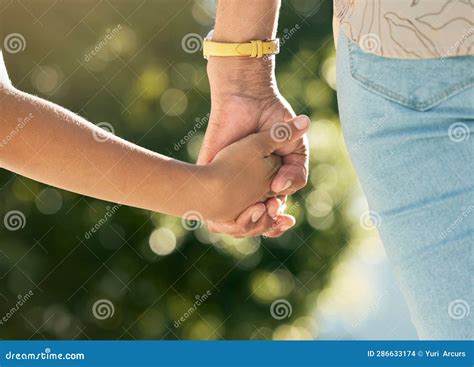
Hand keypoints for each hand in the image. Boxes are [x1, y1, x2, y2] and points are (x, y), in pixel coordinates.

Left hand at [198, 57, 309, 236]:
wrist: (249, 98)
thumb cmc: (273, 121)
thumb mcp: (295, 149)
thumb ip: (297, 171)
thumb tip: (281, 189)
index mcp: (267, 183)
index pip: (270, 214)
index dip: (278, 223)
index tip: (287, 220)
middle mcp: (247, 186)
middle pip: (253, 221)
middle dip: (265, 224)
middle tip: (274, 210)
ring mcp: (228, 181)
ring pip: (234, 218)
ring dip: (250, 222)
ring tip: (263, 208)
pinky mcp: (209, 172)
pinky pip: (212, 205)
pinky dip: (228, 215)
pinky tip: (245, 207)